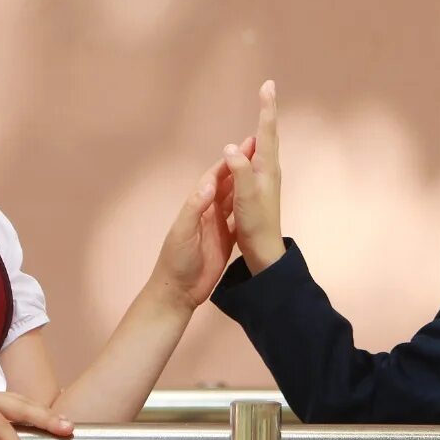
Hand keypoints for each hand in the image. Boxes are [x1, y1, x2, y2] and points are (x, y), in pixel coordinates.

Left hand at [147, 136, 256, 311]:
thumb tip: (211, 182)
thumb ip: (195, 207)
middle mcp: (208, 213)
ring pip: (235, 202)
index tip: (244, 147)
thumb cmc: (176, 260)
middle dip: (240, 169)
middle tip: (258, 153)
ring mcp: (217, 227)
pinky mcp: (226, 241)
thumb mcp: (183, 231)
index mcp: (197, 207)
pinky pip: (239, 222)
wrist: (178, 292)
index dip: (228, 163)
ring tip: (263, 173)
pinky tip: (262, 205)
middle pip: (226, 186)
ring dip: (246, 187)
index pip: (213, 179)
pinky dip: (249, 212)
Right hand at [223, 80, 284, 274]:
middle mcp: (270, 170)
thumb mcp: (245, 198)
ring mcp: (266, 179)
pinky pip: (258, 158)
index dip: (266, 108)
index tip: (267, 86)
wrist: (265, 250)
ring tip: (264, 109)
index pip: (266, 131)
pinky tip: (250, 148)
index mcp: (267, 169)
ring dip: (263, 126)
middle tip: (267, 89)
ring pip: (265, 146)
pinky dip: (255, 145)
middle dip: (267, 111)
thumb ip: (239, 171)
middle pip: (269, 134)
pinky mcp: (260, 188)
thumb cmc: (255, 225)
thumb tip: (231, 146)